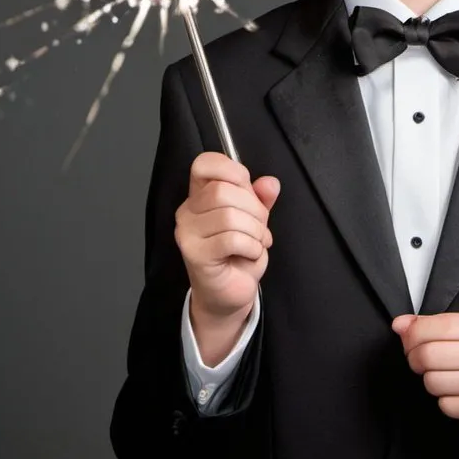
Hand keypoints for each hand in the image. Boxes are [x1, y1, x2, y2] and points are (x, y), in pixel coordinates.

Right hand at [175, 152, 279, 320]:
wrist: (228, 294)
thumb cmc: (238, 254)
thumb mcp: (255, 220)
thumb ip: (261, 198)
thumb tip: (270, 183)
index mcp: (199, 195)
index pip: (204, 163)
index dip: (232, 170)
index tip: (249, 191)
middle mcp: (188, 211)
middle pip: (224, 191)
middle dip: (255, 210)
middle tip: (260, 228)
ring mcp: (187, 233)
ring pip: (229, 216)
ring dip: (255, 232)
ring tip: (256, 243)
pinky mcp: (194, 255)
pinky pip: (231, 239)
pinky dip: (251, 247)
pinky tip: (250, 254)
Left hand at [391, 312, 458, 444]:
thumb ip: (434, 325)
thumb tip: (399, 324)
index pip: (439, 325)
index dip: (414, 333)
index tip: (408, 340)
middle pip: (430, 354)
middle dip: (415, 359)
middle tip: (420, 362)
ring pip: (433, 381)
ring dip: (430, 381)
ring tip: (443, 378)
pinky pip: (445, 404)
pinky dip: (444, 400)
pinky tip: (457, 394)